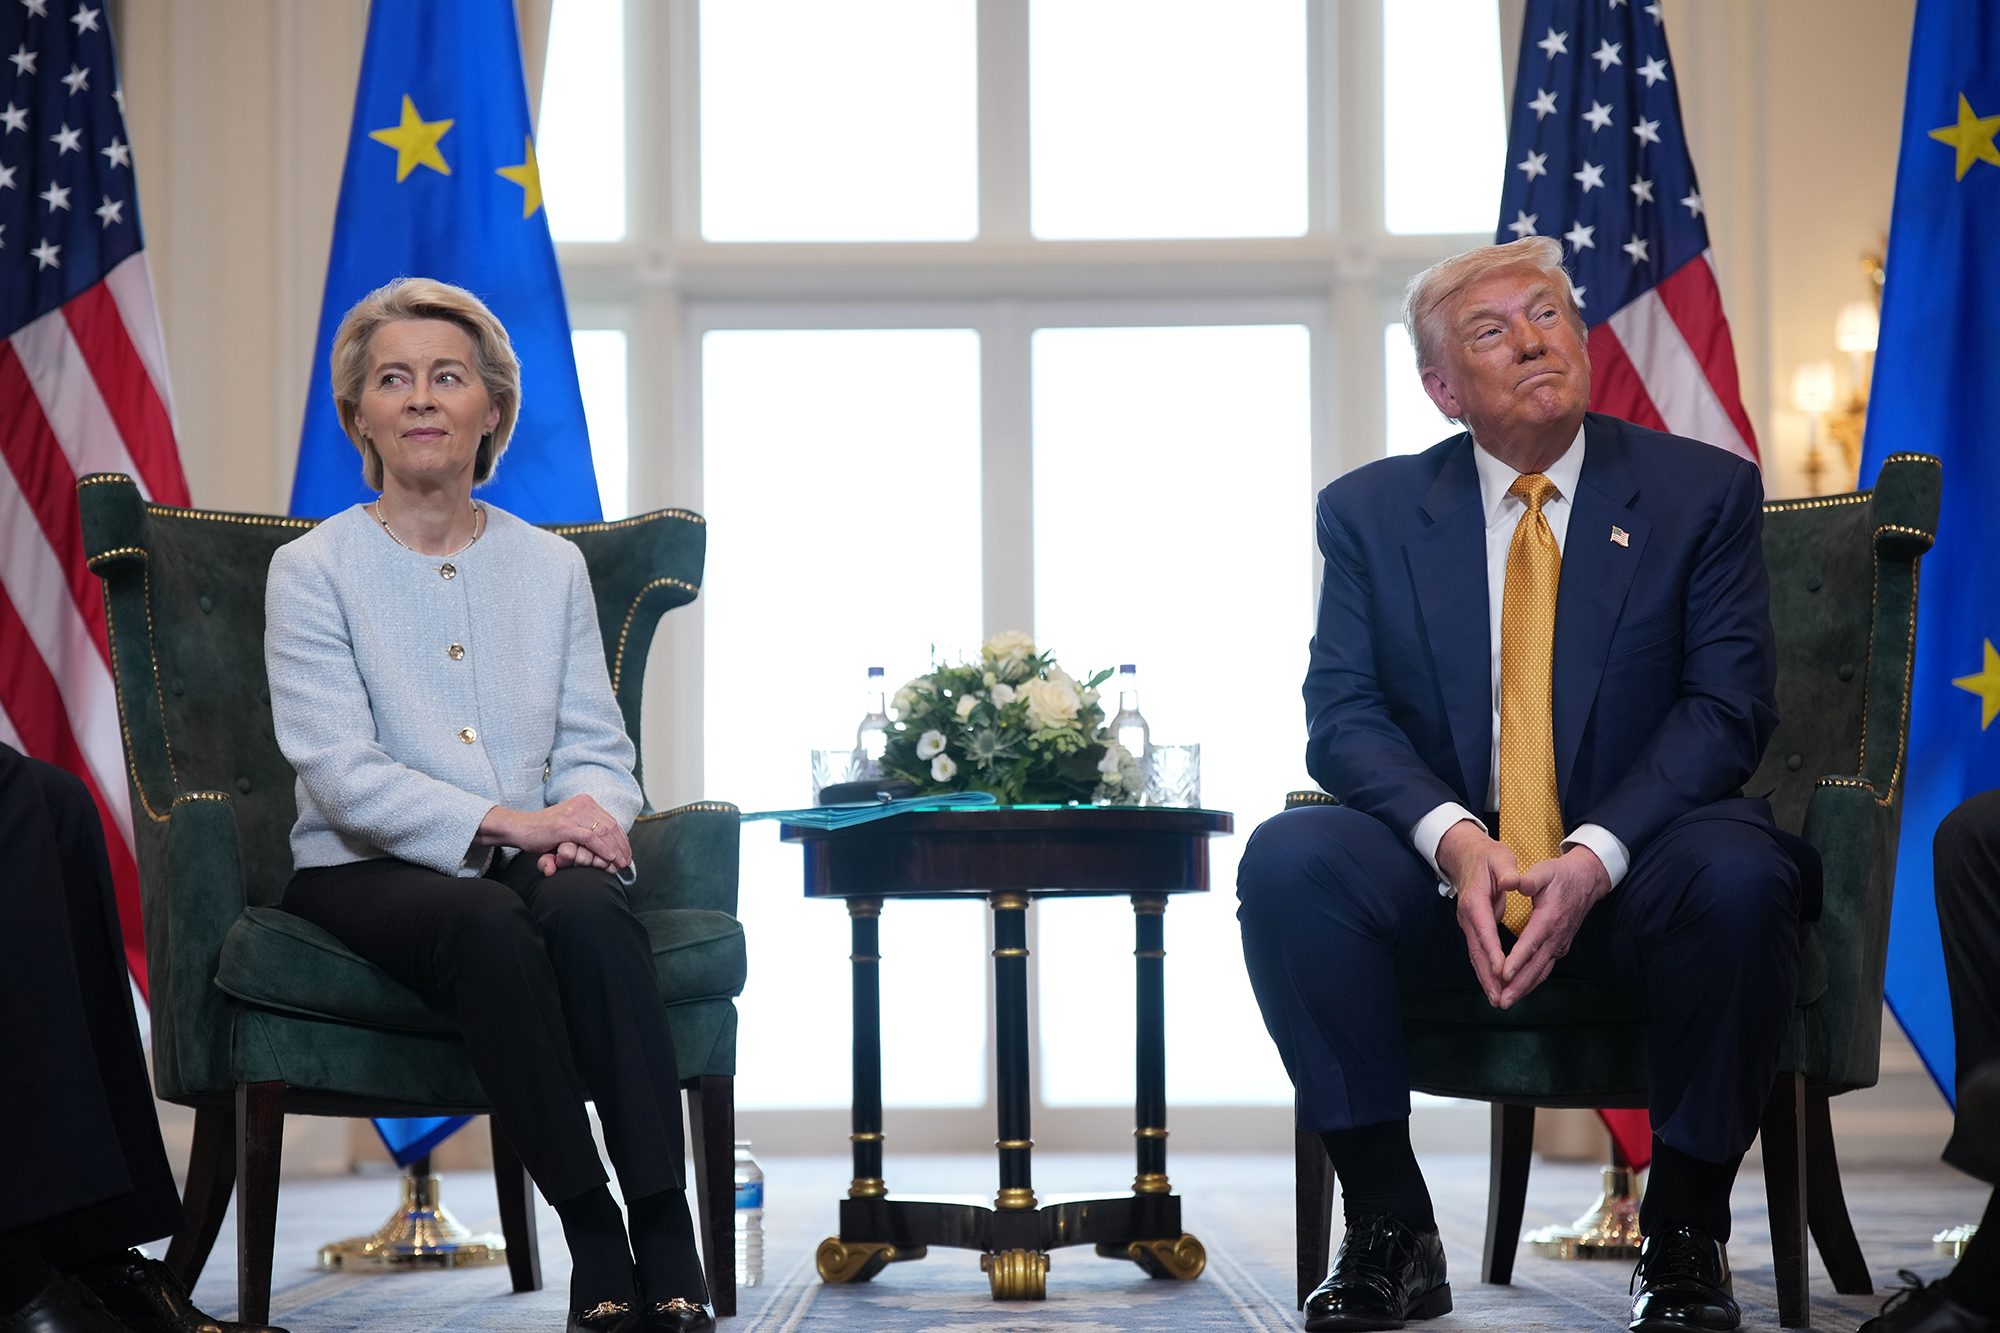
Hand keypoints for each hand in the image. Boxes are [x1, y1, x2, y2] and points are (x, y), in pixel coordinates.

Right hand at [478, 794, 631, 871]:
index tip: (626, 853)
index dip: (622, 838)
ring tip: (620, 863)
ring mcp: (573, 814)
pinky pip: (590, 838)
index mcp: (585, 802)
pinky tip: (610, 858)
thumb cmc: (545, 830)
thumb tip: (608, 842)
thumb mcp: (570, 824)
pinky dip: (603, 849)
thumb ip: (587, 828)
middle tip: (626, 862)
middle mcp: (582, 804)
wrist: (520, 827)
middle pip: (611, 826)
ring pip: (603, 831)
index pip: (611, 820)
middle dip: (622, 846)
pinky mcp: (565, 826)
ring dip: (615, 850)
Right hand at [1438, 820, 1517, 1007]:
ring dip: (1486, 978)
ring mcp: (1468, 924)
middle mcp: (1468, 917)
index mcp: (1475, 901)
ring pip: (1476, 956)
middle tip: (1499, 997)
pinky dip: (1485, 970)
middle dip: (1488, 975)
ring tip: (1497, 999)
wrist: (1466, 856)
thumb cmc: (1488, 857)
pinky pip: (1478, 953)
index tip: (1503, 971)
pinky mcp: (1472, 928)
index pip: (1484, 930)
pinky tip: (1493, 984)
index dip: (1493, 952)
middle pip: (1477, 951)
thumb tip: (1512, 881)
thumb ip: (1506, 870)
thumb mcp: (1499, 857)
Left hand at [1492, 846, 1609, 1007]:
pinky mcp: (1559, 948)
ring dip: (1524, 988)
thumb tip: (1514, 881)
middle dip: (1518, 985)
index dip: (1517, 959)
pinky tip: (1519, 990)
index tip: (1503, 974)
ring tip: (1506, 1002)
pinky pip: (1544, 968)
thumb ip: (1529, 880)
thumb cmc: (1560, 876)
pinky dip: (1531, 981)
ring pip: (1541, 971)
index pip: (1531, 942)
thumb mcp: (1544, 871)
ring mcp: (1559, 944)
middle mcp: (1556, 936)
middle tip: (1502, 1001)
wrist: (1586, 881)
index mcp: (1549, 918)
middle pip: (1536, 966)